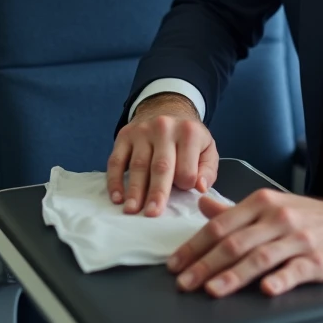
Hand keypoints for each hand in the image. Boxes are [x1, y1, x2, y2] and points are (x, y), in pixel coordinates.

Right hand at [107, 93, 218, 217]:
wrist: (166, 108)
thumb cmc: (188, 138)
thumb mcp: (207, 149)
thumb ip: (207, 171)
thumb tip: (200, 188)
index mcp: (189, 133)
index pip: (186, 168)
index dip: (185, 185)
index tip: (183, 192)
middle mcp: (164, 128)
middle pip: (161, 166)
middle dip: (157, 192)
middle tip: (152, 214)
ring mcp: (142, 131)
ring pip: (138, 165)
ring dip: (134, 190)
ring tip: (132, 210)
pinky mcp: (124, 135)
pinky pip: (116, 160)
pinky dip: (115, 180)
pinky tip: (117, 197)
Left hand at [168, 189, 322, 297]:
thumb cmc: (308, 217)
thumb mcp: (271, 205)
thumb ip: (234, 210)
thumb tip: (202, 204)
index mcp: (262, 203)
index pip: (220, 225)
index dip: (195, 246)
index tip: (176, 263)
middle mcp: (278, 218)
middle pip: (235, 243)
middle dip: (206, 264)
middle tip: (185, 282)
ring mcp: (298, 239)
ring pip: (260, 257)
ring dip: (234, 275)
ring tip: (212, 289)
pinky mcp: (318, 260)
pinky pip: (296, 270)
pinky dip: (281, 279)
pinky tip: (266, 289)